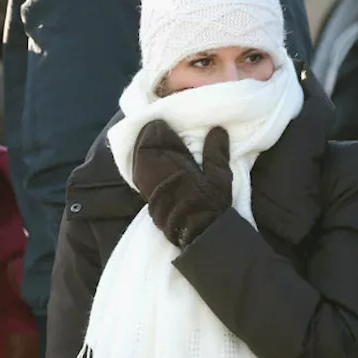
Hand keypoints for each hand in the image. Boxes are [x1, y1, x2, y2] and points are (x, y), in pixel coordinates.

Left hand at [132, 121, 231, 247]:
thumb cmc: (210, 205)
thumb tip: (217, 130)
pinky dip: (142, 162)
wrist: (197, 234)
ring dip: (144, 148)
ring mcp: (146, 183)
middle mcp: (154, 171)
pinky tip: (153, 161)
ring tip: (156, 143)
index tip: (166, 123)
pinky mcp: (145, 194)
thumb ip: (216, 152)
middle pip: (142, 144)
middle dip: (149, 135)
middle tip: (160, 129)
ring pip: (137, 157)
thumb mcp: (219, 176)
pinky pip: (138, 170)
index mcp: (171, 161)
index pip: (154, 135)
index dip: (159, 127)